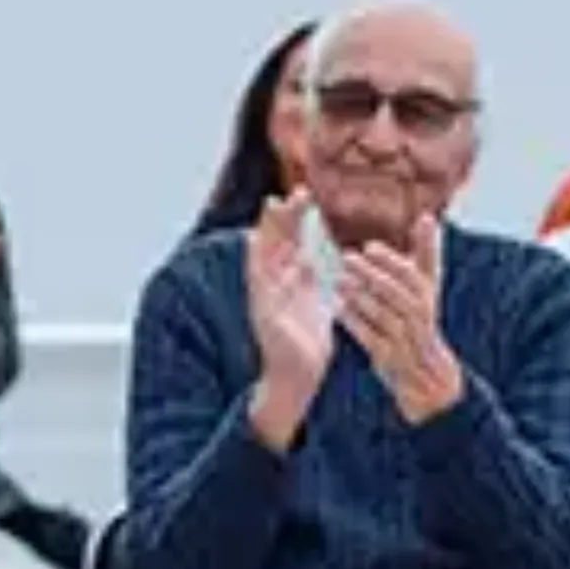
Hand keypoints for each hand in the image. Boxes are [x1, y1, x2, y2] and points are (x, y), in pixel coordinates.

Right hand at [244, 190, 334, 440]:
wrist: (300, 377)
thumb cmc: (307, 346)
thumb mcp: (316, 304)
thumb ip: (313, 282)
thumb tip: (313, 260)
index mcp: (292, 282)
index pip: (292, 242)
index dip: (296, 220)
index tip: (305, 195)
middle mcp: (276, 285)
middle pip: (279, 242)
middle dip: (285, 217)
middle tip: (296, 191)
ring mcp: (265, 296)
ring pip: (265, 255)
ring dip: (270, 230)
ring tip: (274, 204)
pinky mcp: (261, 310)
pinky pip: (255, 279)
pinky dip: (254, 259)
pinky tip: (253, 239)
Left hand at [339, 215, 462, 422]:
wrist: (425, 370)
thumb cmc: (421, 316)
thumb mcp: (428, 284)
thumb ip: (426, 250)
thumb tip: (426, 216)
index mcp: (426, 294)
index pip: (409, 273)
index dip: (390, 260)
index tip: (369, 247)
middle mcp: (418, 314)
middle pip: (393, 291)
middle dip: (370, 274)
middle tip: (346, 258)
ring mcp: (404, 336)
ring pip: (382, 314)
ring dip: (359, 297)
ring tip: (339, 281)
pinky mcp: (388, 356)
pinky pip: (370, 337)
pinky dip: (354, 323)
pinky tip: (337, 310)